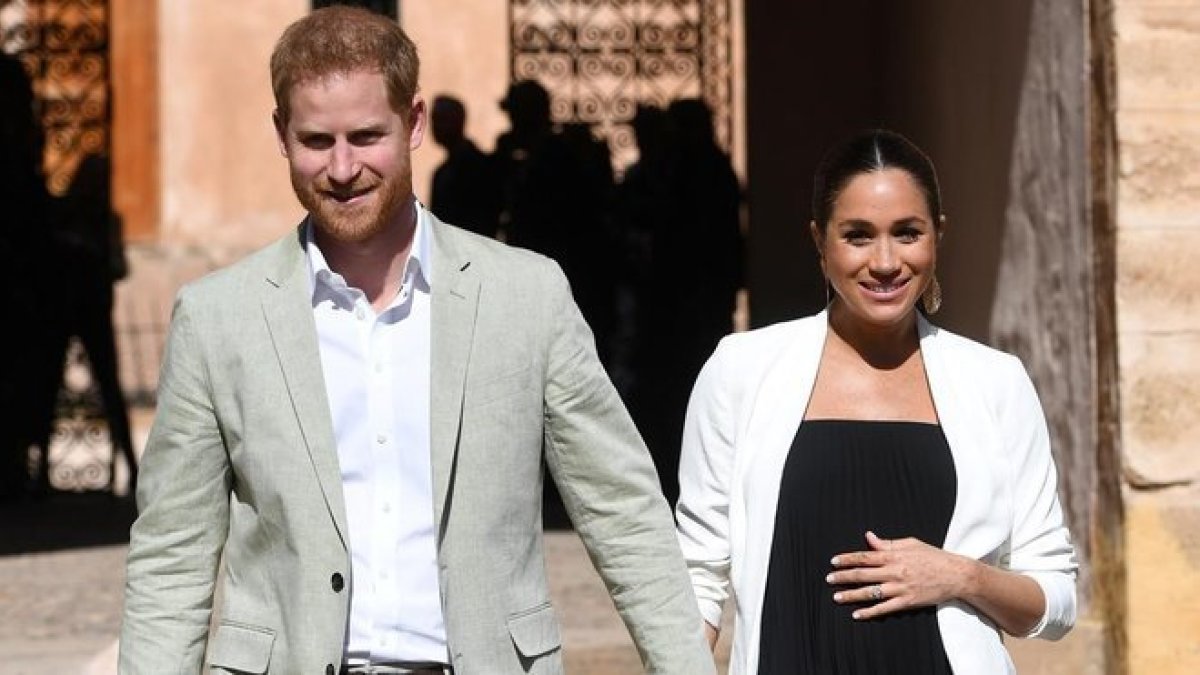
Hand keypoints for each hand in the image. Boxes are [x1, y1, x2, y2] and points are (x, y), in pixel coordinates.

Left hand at [827, 531, 975, 619]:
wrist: (956, 574)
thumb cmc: (933, 557)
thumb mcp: (911, 543)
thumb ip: (887, 543)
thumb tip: (868, 537)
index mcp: (895, 555)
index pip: (865, 556)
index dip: (847, 559)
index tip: (834, 561)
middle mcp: (895, 571)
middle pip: (864, 574)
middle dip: (844, 576)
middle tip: (829, 579)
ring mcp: (901, 588)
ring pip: (871, 592)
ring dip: (852, 595)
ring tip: (837, 597)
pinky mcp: (907, 602)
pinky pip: (885, 608)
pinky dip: (870, 612)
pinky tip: (857, 614)